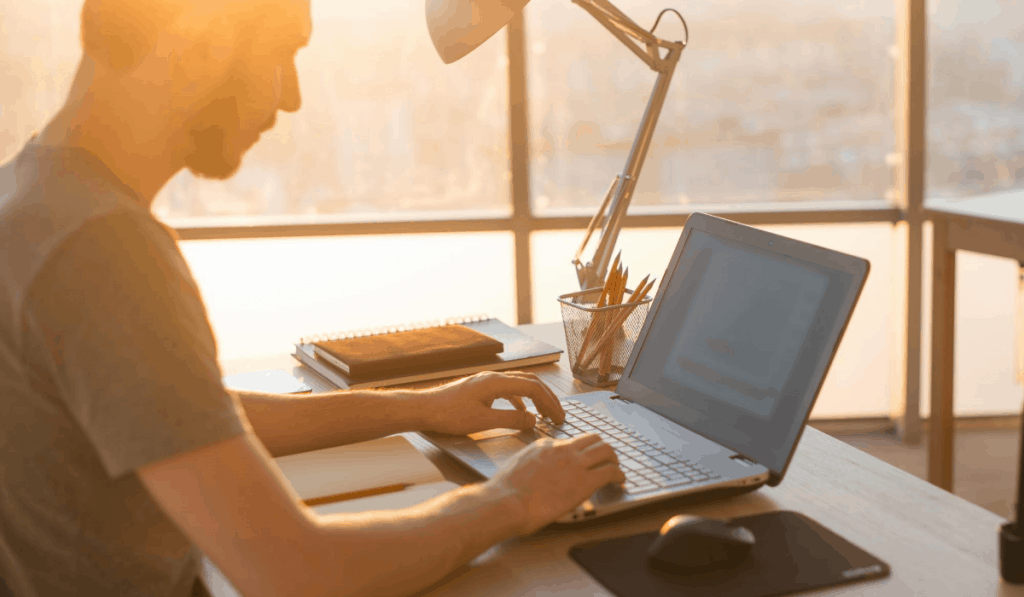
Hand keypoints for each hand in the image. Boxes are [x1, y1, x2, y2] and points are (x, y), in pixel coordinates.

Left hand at [419, 371, 564, 435]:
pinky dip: (520, 402)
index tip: (559, 419)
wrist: (424, 409)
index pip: (533, 388)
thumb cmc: (449, 415)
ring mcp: (487, 382)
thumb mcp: (483, 422)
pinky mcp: (480, 390)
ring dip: (535, 399)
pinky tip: (522, 414)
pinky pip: (508, 392)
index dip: (549, 403)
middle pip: (530, 383)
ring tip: (546, 415)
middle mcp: (494, 377)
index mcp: (496, 382)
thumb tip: (534, 420)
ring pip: (520, 386)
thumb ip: (510, 420)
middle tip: (559, 416)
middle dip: (547, 399)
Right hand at [487, 434, 624, 533]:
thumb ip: (531, 463)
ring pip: (606, 451)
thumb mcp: (516, 466)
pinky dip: (619, 475)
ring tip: (617, 470)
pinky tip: (620, 481)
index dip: (581, 451)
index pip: (572, 442)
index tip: (585, 460)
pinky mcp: (584, 482)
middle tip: (607, 460)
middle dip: (603, 449)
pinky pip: (610, 472)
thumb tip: (537, 471)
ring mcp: (575, 464)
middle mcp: (562, 450)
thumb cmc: (505, 492)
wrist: (506, 502)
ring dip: (614, 460)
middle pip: (593, 439)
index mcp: (545, 445)